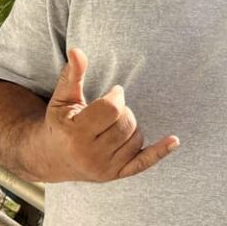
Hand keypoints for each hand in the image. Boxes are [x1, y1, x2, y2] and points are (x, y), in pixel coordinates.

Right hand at [36, 48, 178, 182]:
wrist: (52, 157)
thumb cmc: (59, 121)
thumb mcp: (62, 97)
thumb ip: (72, 75)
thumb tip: (77, 51)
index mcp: (75, 133)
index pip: (111, 109)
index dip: (117, 96)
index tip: (114, 92)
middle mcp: (89, 155)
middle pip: (126, 123)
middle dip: (123, 110)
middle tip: (110, 110)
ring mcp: (104, 168)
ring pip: (136, 138)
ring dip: (131, 125)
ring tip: (113, 124)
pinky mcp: (115, 175)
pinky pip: (143, 163)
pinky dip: (160, 151)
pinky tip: (174, 141)